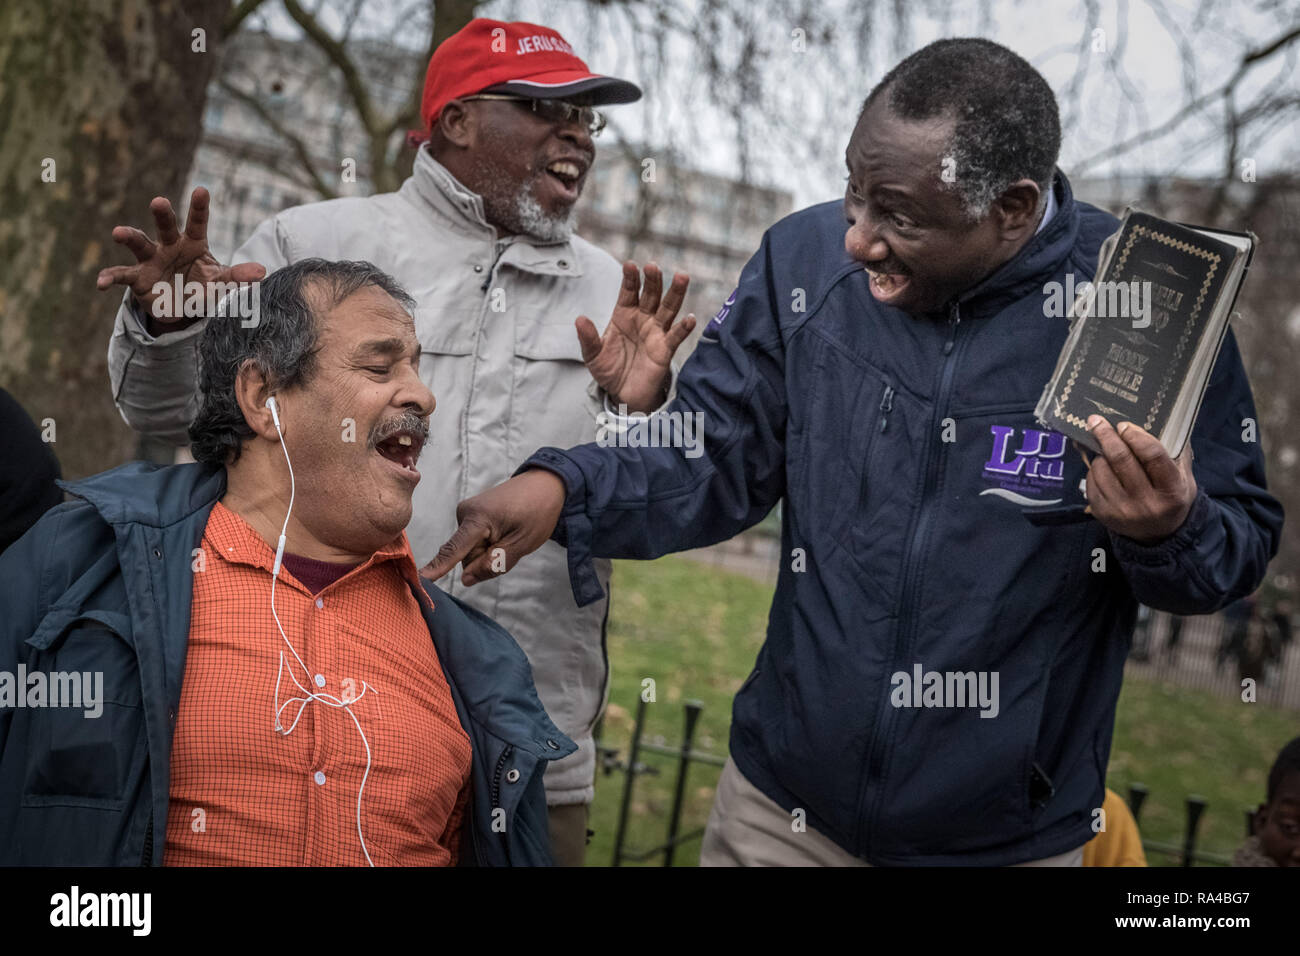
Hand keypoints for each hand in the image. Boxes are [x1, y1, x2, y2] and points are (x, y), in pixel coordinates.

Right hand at [96, 187, 265, 333]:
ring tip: (118, 232)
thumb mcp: (221, 283)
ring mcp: (150, 259)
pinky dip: (109, 277)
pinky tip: (100, 283)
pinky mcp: (136, 278)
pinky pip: (121, 275)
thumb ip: (237, 276)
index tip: (202, 190)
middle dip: (162, 214)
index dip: (200, 208)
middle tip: (159, 201)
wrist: (179, 307)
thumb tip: (262, 272)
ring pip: (139, 243)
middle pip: (166, 226)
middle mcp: (169, 245)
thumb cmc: (201, 286)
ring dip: (129, 236)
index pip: (198, 223)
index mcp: (193, 243)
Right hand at [421, 469, 566, 585]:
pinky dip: (488, 543)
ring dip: (488, 551)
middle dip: (486, 559)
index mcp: (478, 518)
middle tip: (512, 544)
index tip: (420, 581)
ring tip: (510, 534)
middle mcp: (465, 513)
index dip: (438, 568)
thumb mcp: (522, 543)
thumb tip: (466, 580)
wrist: (544, 484)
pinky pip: (473, 541)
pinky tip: (504, 531)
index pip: (454, 549)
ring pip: (470, 550)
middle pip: (466, 556)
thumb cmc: (537, 511)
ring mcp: (466, 512)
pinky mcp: (470, 514)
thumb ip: (494, 563)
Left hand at [576, 262, 694, 412]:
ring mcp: (656, 332)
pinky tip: (690, 318)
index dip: (630, 279)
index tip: (630, 265)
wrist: (623, 393)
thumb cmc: (609, 369)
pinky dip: (684, 328)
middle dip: (652, 280)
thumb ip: (588, 338)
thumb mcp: (592, 355)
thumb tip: (580, 319)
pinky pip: (676, 336)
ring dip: (675, 293)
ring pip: (668, 308)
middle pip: (651, 295)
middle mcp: (643, 318)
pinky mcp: (665, 349)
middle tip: (652, 267)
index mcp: (624, 314)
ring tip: (682, 277)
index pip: (628, 291)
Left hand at [1081, 415, 1197, 543]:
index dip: (1136, 436)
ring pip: (1101, 469)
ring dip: (1100, 454)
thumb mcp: (1185, 478)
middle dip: (1106, 435)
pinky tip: (1103, 469)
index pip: (1152, 455)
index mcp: (1171, 490)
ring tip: (1106, 451)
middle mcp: (1146, 503)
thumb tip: (1163, 420)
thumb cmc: (1171, 498)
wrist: (1159, 535)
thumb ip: (1176, 452)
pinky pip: (1091, 482)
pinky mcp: (1103, 514)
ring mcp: (1122, 510)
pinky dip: (1094, 470)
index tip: (1124, 425)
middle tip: (1096, 421)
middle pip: (1121, 460)